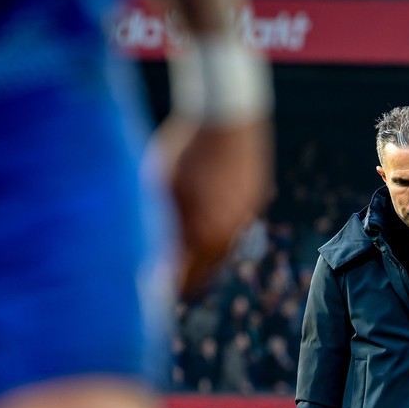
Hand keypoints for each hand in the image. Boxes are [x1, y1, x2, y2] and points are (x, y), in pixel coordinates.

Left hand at [154, 118, 271, 290]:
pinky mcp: (255, 198)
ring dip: (204, 252)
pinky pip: (235, 223)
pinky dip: (218, 227)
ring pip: (223, 246)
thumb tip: (154, 255)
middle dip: (188, 275)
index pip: (186, 278)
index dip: (168, 287)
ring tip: (185, 250)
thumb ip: (160, 225)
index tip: (153, 292)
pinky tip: (205, 215)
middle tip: (169, 278)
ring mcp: (245, 215)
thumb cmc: (184, 147)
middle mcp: (229, 232)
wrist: (227, 115)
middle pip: (207, 268)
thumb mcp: (161, 186)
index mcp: (204, 234)